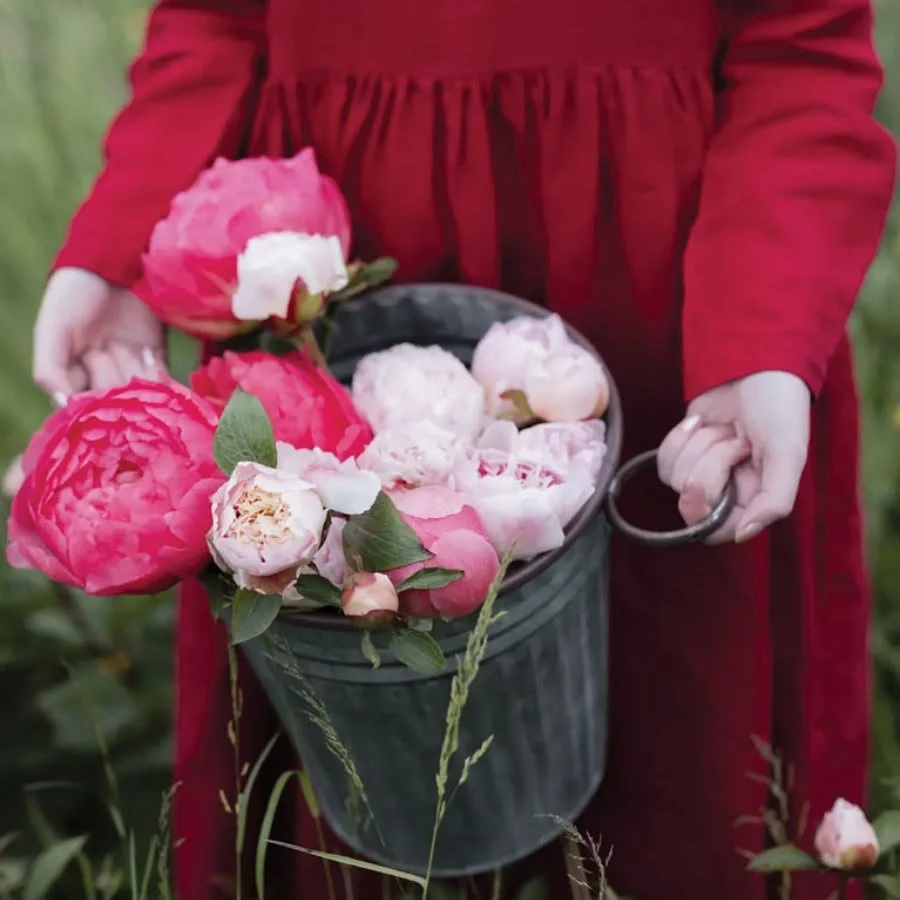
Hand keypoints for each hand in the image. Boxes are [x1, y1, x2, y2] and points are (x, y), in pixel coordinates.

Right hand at [33, 267, 165, 403]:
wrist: (112, 265)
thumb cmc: (73, 297)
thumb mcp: (52, 332)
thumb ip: (50, 371)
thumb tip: (64, 407)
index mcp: (73, 376)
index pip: (82, 408)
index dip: (87, 397)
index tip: (88, 371)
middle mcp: (104, 378)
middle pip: (114, 404)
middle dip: (111, 377)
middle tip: (105, 347)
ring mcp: (133, 370)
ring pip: (140, 396)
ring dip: (134, 373)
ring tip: (124, 345)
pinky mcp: (158, 359)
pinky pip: (164, 383)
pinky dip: (159, 374)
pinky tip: (147, 351)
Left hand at [657, 371, 810, 543]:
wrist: (756, 366)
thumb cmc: (779, 410)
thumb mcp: (788, 455)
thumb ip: (774, 501)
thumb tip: (743, 535)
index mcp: (755, 499)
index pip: (716, 530)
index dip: (702, 512)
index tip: (699, 485)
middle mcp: (727, 490)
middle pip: (692, 503)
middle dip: (707, 466)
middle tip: (733, 441)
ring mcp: (703, 470)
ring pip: (675, 479)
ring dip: (699, 446)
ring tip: (725, 428)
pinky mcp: (684, 450)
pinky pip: (664, 459)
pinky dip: (680, 437)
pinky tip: (702, 421)